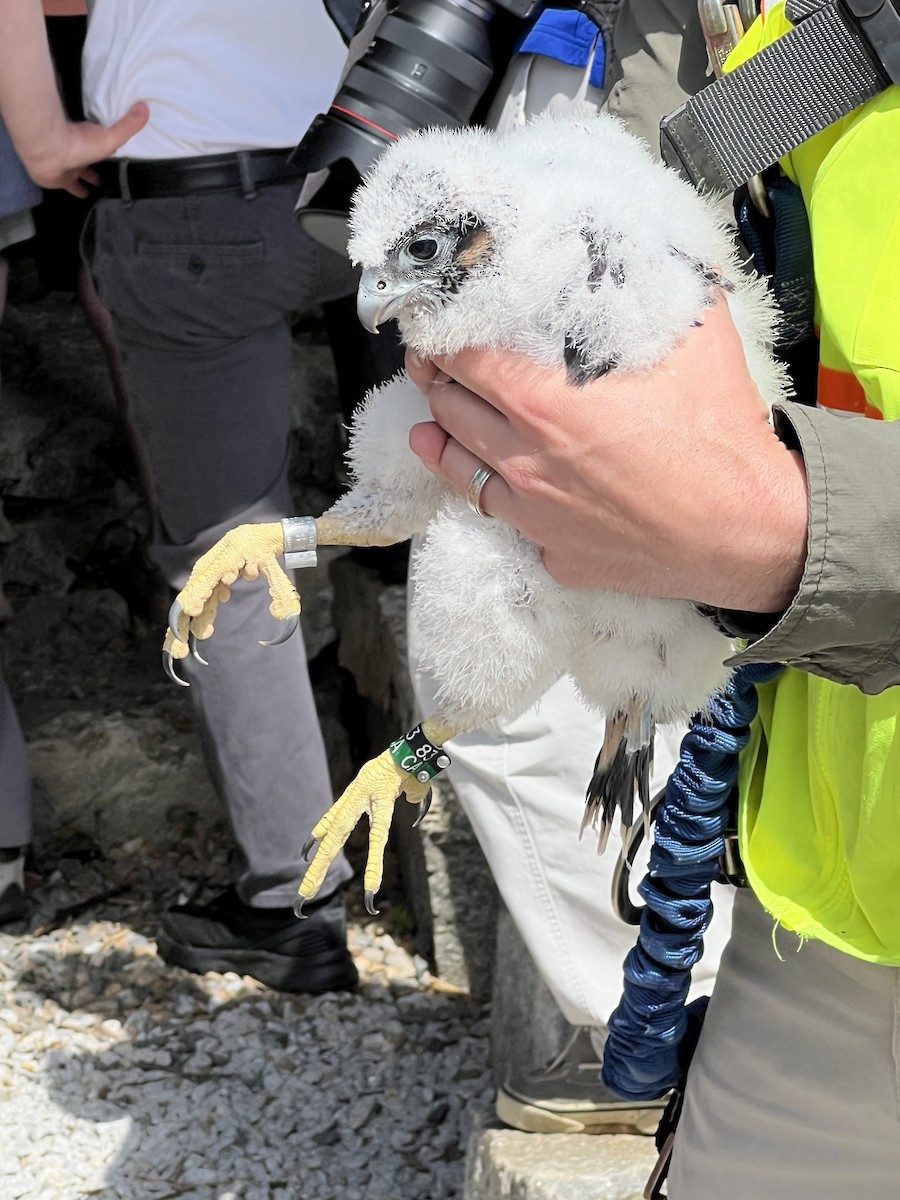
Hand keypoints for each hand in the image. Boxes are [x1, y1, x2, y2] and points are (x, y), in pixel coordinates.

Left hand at [22, 103, 149, 196]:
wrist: (50, 150)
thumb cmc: (80, 142)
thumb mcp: (111, 137)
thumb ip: (128, 125)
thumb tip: (146, 106)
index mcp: (93, 144)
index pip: (105, 149)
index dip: (112, 152)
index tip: (122, 156)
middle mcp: (82, 155)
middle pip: (94, 161)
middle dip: (102, 165)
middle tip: (113, 175)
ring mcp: (71, 168)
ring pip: (83, 175)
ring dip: (90, 179)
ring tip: (102, 188)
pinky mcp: (62, 181)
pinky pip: (73, 187)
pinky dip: (80, 191)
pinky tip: (86, 196)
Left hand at [406, 297, 807, 612]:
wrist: (746, 530)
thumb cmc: (719, 435)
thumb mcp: (692, 332)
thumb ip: (650, 282)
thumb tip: (633, 243)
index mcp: (541, 398)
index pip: (459, 355)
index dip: (440, 332)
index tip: (437, 322)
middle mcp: (523, 457)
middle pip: (448, 408)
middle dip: (436, 380)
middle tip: (434, 365)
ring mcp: (534, 513)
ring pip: (459, 470)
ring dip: (443, 439)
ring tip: (434, 424)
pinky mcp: (554, 553)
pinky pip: (506, 522)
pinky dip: (496, 498)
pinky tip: (493, 486)